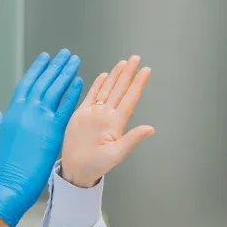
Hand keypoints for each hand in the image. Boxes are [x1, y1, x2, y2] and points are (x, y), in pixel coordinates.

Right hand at [0, 49, 82, 226]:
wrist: (9, 184)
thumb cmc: (0, 167)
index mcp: (12, 112)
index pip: (27, 84)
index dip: (37, 70)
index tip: (45, 58)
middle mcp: (26, 112)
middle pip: (43, 82)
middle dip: (55, 66)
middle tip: (65, 54)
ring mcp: (40, 120)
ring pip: (55, 90)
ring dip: (66, 73)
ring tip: (75, 60)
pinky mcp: (53, 132)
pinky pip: (65, 108)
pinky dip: (72, 93)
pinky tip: (80, 82)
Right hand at [61, 55, 153, 187]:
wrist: (76, 168)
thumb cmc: (96, 165)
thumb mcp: (116, 154)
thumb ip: (132, 139)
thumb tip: (150, 129)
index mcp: (117, 123)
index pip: (130, 98)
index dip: (138, 84)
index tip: (146, 71)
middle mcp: (107, 115)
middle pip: (120, 89)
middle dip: (128, 73)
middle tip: (136, 58)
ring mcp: (95, 113)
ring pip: (107, 89)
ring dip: (115, 76)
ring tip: (123, 63)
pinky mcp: (82, 114)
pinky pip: (91, 95)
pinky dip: (97, 85)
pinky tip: (104, 75)